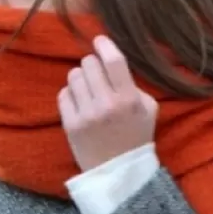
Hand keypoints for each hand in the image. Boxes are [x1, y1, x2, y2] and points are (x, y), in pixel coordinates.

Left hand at [58, 36, 157, 171]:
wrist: (120, 173)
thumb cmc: (136, 137)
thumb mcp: (148, 109)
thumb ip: (133, 84)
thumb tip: (111, 62)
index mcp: (129, 99)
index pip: (113, 61)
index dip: (104, 45)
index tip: (100, 40)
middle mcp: (106, 105)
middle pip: (89, 63)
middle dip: (93, 64)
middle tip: (97, 74)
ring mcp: (86, 115)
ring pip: (74, 76)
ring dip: (81, 79)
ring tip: (89, 90)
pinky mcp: (70, 125)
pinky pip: (63, 94)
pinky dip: (71, 95)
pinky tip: (80, 103)